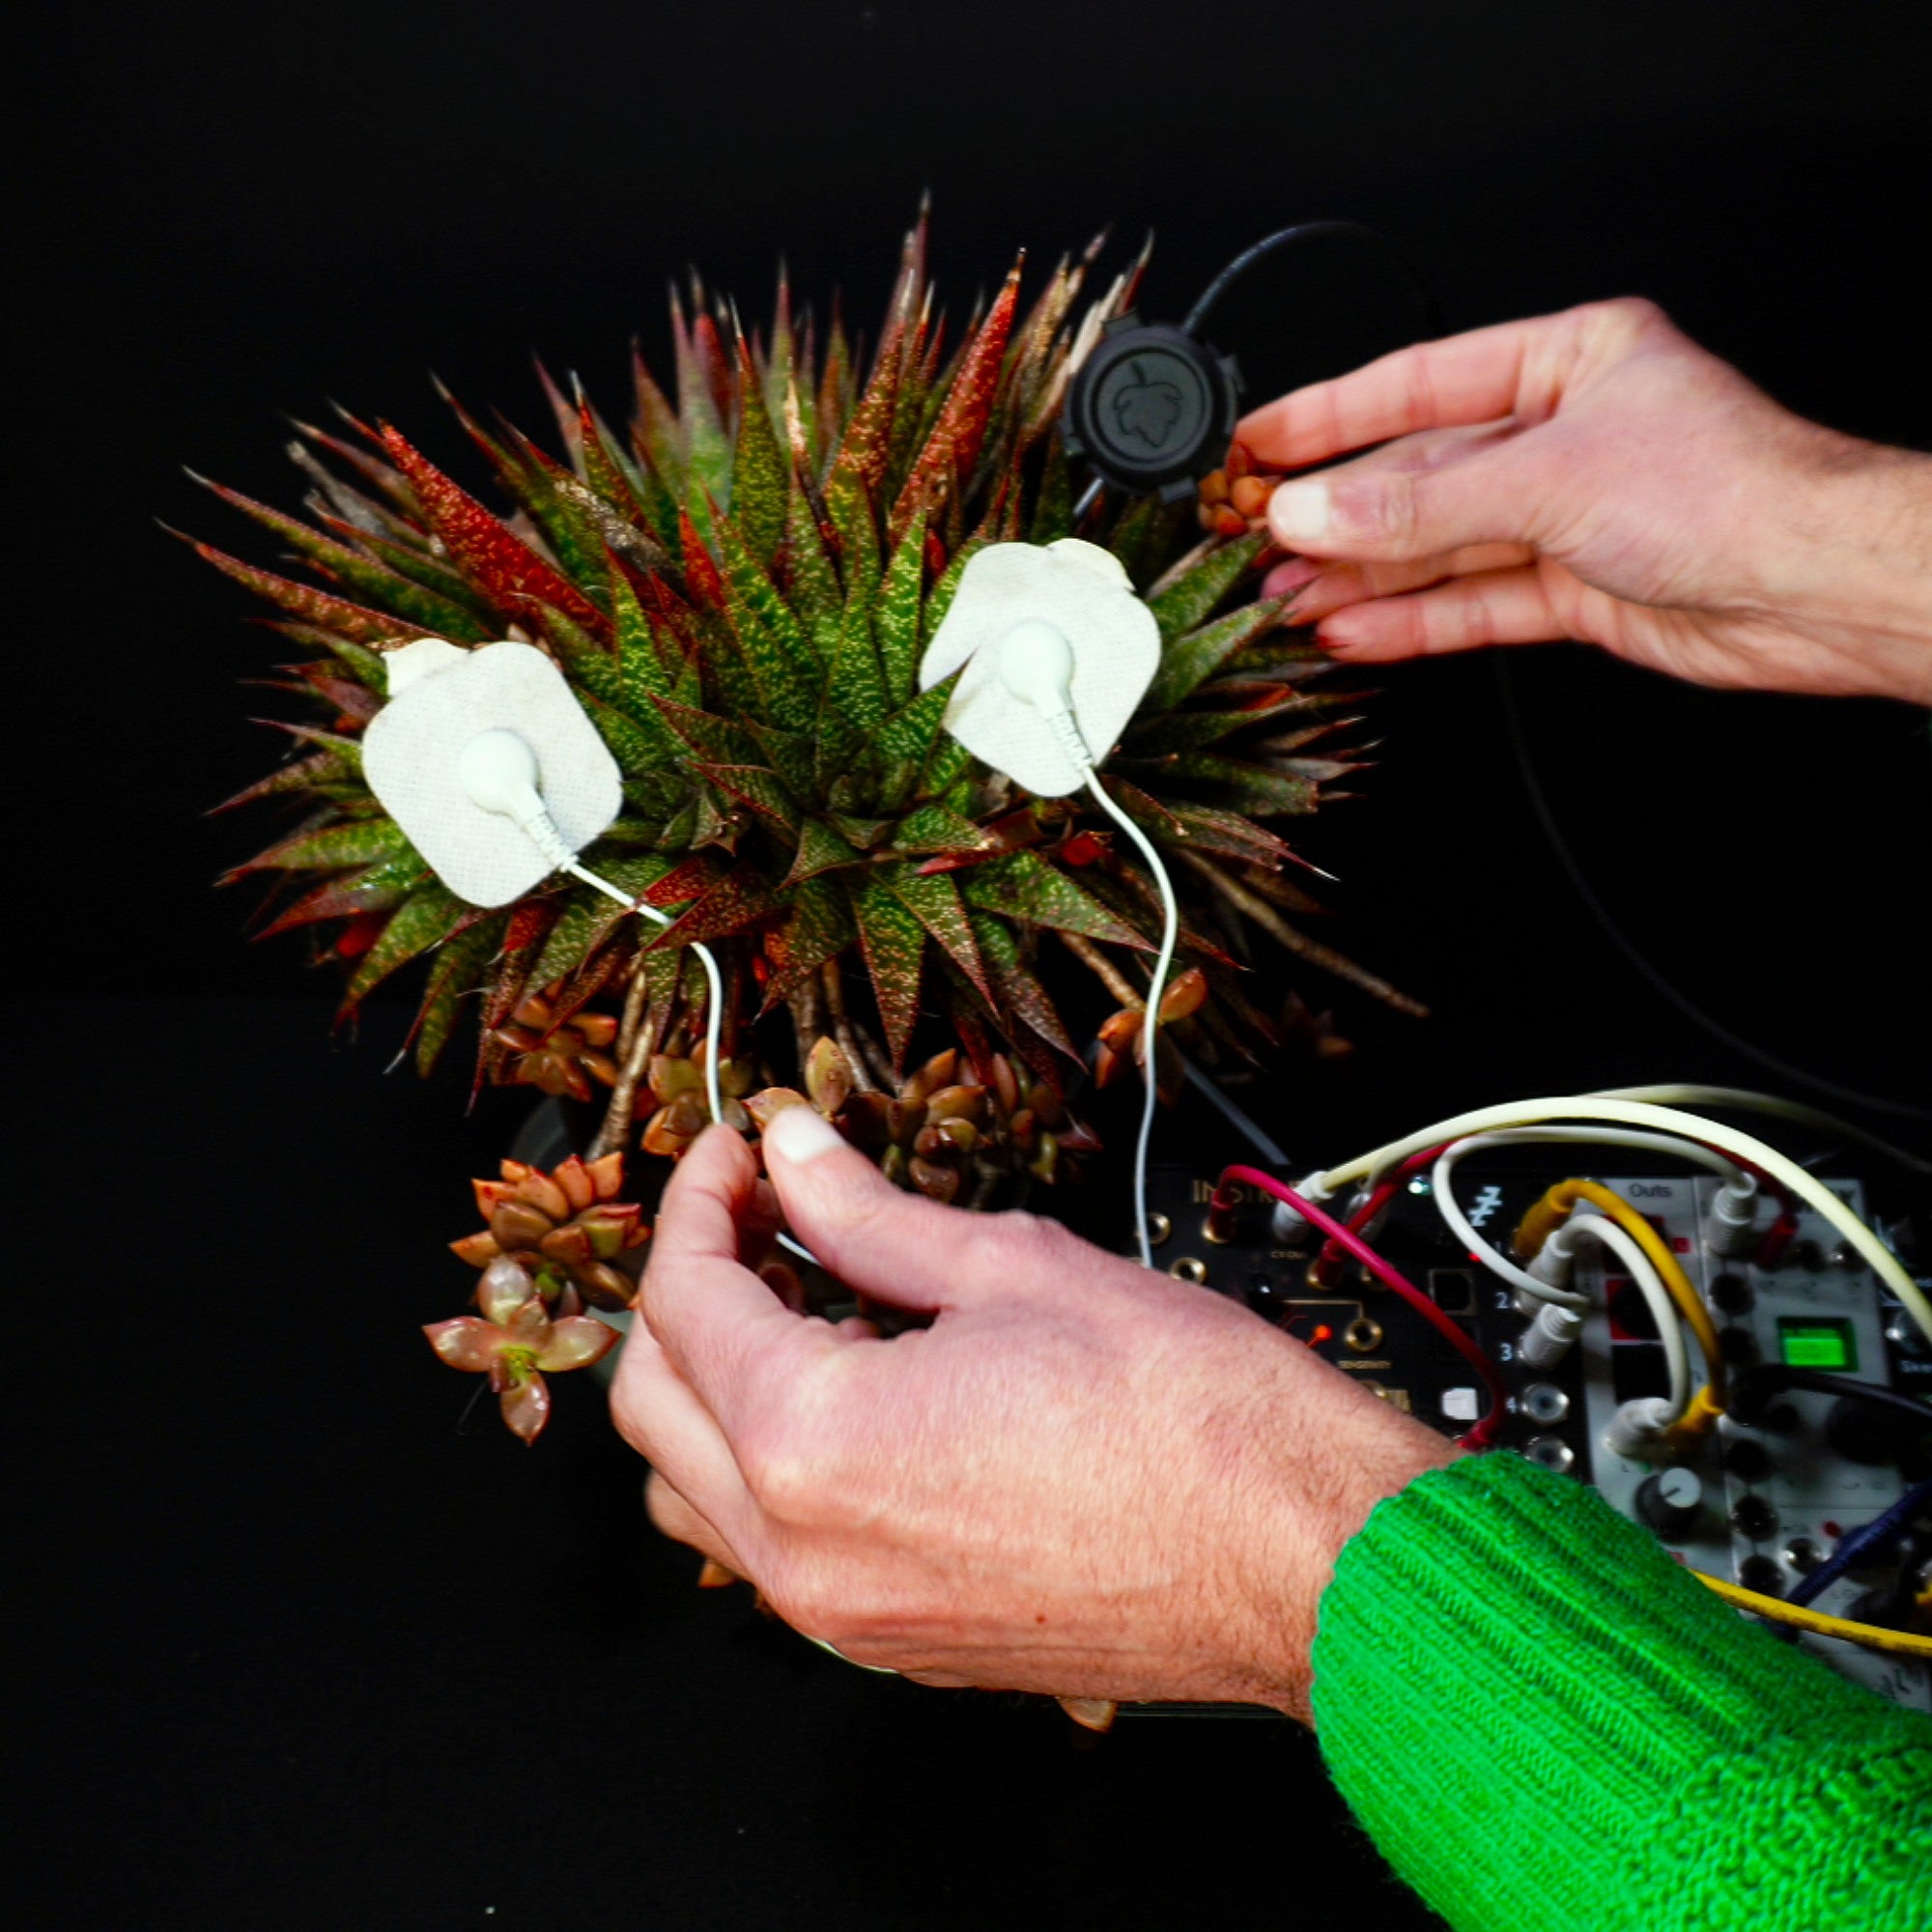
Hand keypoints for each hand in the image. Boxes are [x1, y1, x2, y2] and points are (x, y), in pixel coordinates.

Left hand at [611, 1111, 1454, 1722]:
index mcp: (811, 1443)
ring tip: (796, 1304)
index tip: (740, 1154)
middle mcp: (801, 1552)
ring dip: (711, 1387)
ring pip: (692, 1493)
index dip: (700, 1200)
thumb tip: (799, 1159)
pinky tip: (852, 1394)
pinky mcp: (895, 1644)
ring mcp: (843, 1616)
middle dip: (684, 1288)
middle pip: (653, 1403)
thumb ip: (868, 1215)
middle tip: (754, 1215)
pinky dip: (767, 1465)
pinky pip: (768, 1554)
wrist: (1304, 1560)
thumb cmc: (1189, 1423)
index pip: (683, 1300)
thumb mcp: (1012, 1268)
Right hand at [1238, 298, 1931, 702]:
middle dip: (1334, 516)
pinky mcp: (1570, 589)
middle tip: (1255, 539)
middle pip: (1419, 477)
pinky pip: (1467, 602)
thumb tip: (1313, 515)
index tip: (1257, 443)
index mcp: (1570, 359)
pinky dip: (1407, 621)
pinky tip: (1350, 630)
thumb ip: (1417, 507)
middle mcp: (1562, 434)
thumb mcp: (1549, 479)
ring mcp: (1564, 515)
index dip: (1329, 416)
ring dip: (1357, 578)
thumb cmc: (1729, 493)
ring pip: (1435, 548)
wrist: (1811, 589)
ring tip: (1282, 597)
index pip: (1418, 384)